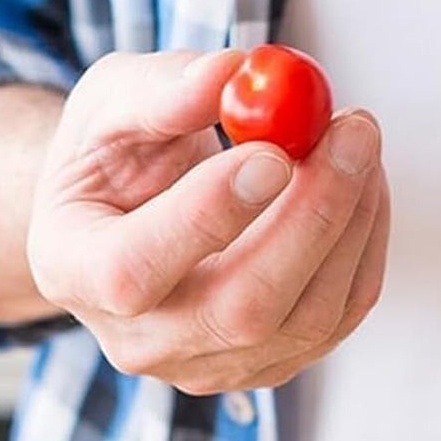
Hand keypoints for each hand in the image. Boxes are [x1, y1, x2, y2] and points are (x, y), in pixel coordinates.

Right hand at [27, 50, 389, 393]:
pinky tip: (362, 181)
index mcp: (75, 272)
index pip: (136, 270)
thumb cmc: (111, 160)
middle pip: (241, 310)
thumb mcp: (109, 104)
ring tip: (356, 137)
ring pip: (307, 318)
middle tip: (350, 133)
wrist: (125, 222)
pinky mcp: (273, 364)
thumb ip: (162, 90)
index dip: (208, 216)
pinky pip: (340, 316)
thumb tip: (235, 74)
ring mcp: (213, 366)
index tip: (273, 152)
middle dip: (310, 217)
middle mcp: (143, 341)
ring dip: (351, 221)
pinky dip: (365, 243)